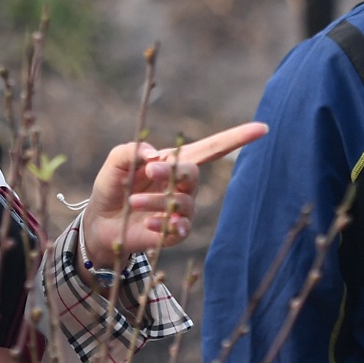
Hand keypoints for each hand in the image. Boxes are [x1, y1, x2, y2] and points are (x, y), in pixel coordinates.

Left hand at [82, 122, 267, 262]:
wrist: (100, 223)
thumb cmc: (112, 187)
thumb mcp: (115, 163)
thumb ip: (131, 151)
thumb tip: (155, 157)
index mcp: (175, 163)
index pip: (212, 148)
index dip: (238, 138)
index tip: (262, 128)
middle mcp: (183, 185)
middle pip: (193, 174)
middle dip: (173, 171)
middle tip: (149, 172)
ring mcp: (181, 210)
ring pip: (182, 203)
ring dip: (156, 201)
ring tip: (132, 202)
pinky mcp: (174, 233)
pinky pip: (179, 228)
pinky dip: (163, 224)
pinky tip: (147, 223)